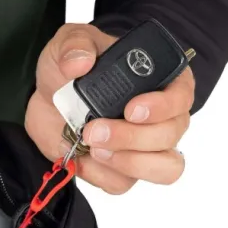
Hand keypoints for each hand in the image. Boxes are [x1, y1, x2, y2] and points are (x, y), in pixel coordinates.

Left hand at [25, 23, 194, 193]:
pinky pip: (122, 184)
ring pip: (162, 169)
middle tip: (94, 130)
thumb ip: (75, 46)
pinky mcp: (119, 169)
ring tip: (94, 150)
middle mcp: (161, 118)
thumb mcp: (70, 43)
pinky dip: (101, 176)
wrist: (46, 98)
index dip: (161, 107)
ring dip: (128, 164)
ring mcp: (144, 148)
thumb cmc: (70, 68)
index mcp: (160, 81)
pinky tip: (82, 159)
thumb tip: (79, 63)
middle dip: (132, 138)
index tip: (131, 108)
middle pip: (169, 137)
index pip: (180, 98)